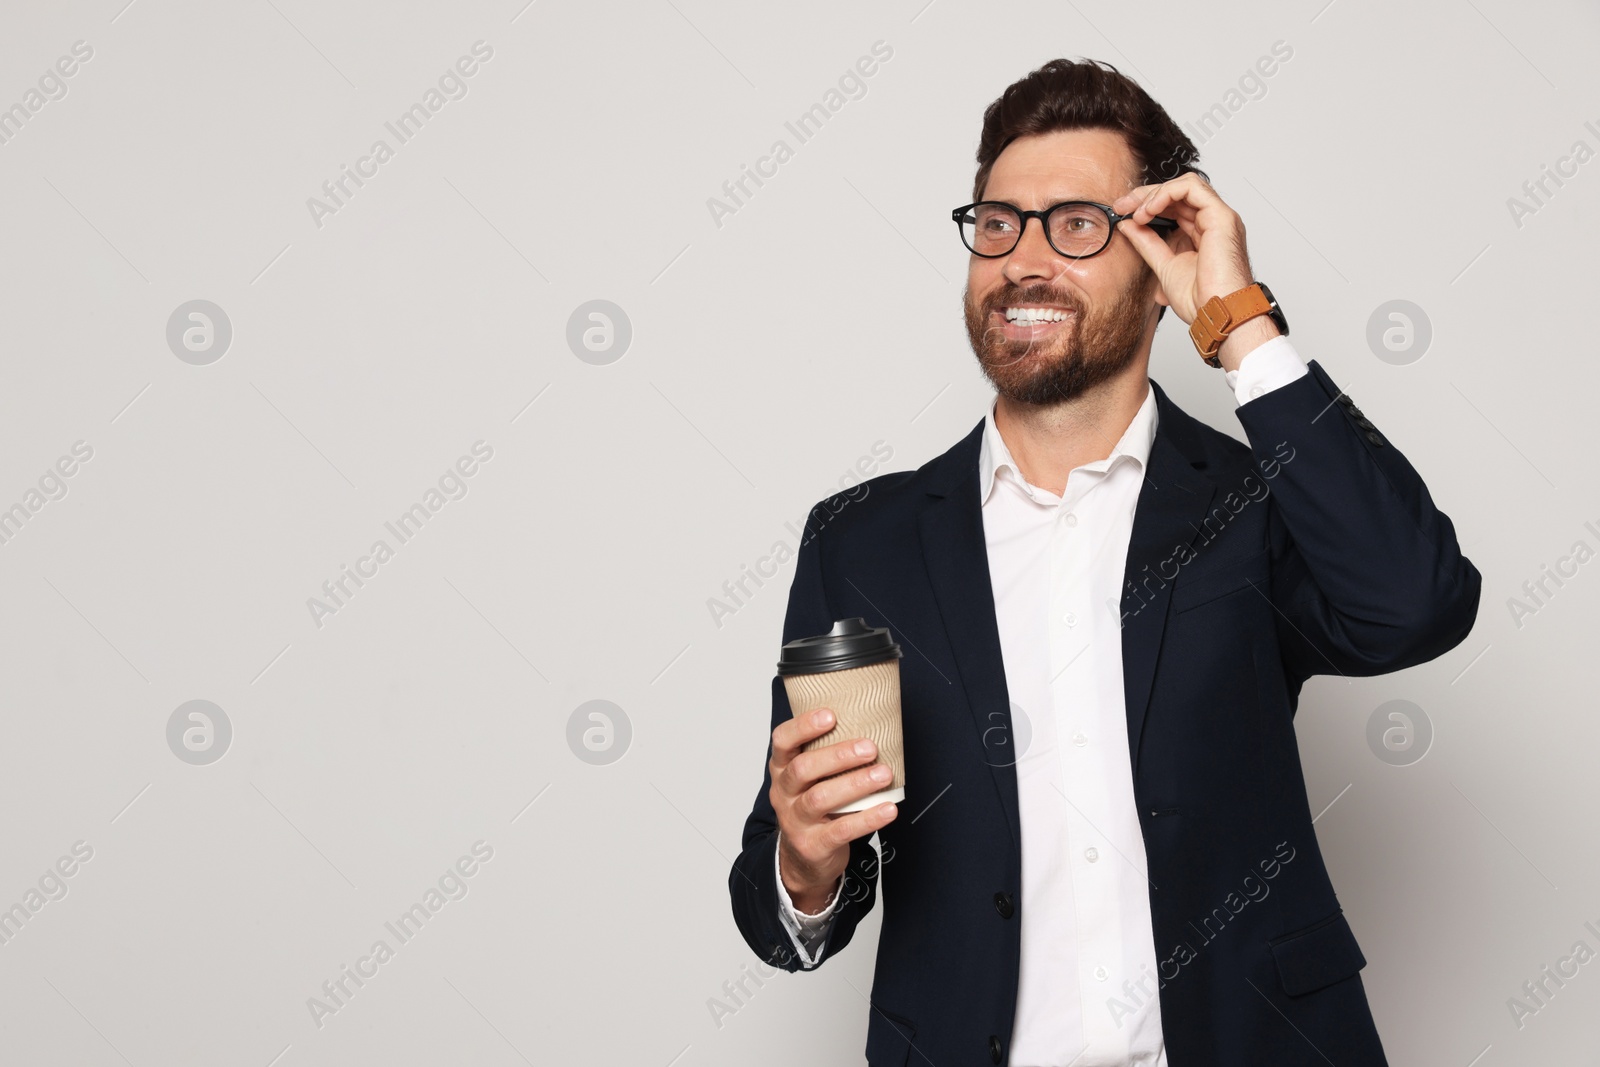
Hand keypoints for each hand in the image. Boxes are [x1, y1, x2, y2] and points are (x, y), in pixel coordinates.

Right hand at [769, 707, 898, 911]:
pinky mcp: (813, 845)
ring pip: (820, 798)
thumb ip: (827, 757)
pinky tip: (888, 808)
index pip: (782, 741)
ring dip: (856, 784)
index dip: (803, 726)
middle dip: (838, 755)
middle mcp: (783, 793)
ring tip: (883, 774)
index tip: (830, 715)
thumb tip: (872, 725)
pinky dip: (867, 818)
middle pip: (803, 769)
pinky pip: (840, 830)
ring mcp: (795, 821)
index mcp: (782, 769)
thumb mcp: (809, 780)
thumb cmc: (813, 807)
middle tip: (870, 748)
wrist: (803, 858)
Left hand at [1110, 175, 1277, 369]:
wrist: (1216, 314)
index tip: (1122, 213)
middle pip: (1177, 192)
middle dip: (1145, 195)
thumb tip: (1128, 225)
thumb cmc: (1200, 300)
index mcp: (1200, 233)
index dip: (1146, 204)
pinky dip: (1167, 193)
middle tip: (1122, 206)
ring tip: (1138, 212)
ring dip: (1155, 194)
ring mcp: (1218, 218)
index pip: (1173, 206)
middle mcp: (1211, 222)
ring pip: (1185, 185)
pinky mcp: (1221, 217)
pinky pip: (1192, 188)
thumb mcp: (1163, 265)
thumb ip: (1147, 243)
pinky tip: (1150, 209)